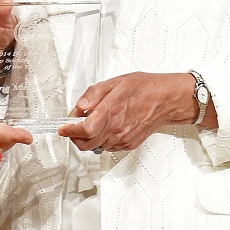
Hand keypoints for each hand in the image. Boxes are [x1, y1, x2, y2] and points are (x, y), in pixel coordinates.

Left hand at [57, 72, 199, 151]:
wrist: (167, 100)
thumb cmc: (145, 88)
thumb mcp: (117, 82)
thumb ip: (95, 94)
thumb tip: (81, 105)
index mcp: (112, 111)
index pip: (85, 129)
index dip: (70, 130)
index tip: (63, 127)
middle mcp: (117, 128)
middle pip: (86, 144)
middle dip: (75, 137)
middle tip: (73, 126)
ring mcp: (123, 138)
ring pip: (96, 147)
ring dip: (88, 138)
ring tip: (92, 124)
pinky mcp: (129, 144)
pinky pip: (108, 147)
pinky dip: (101, 140)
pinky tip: (106, 127)